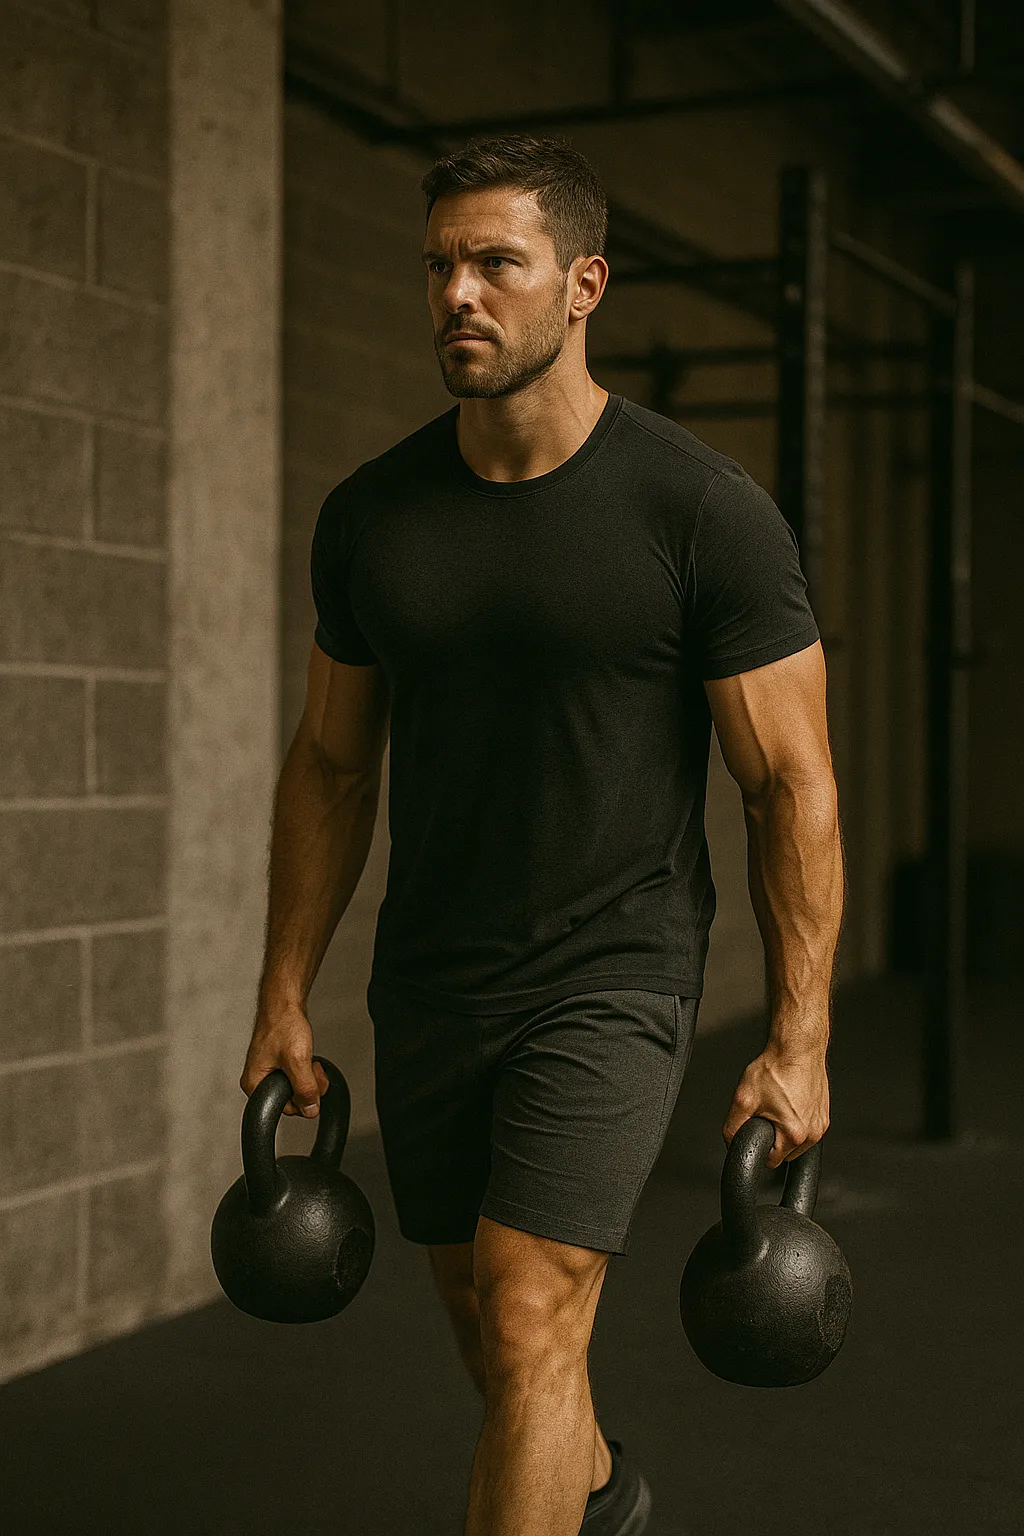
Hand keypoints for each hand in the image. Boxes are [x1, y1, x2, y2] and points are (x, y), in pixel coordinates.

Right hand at [240, 1004, 329, 1117]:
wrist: (284, 1002)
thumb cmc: (282, 1024)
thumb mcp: (298, 1061)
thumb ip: (305, 1088)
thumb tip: (311, 1110)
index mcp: (254, 1084)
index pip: (285, 1109)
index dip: (303, 1098)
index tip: (310, 1082)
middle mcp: (258, 1079)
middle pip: (292, 1098)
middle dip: (308, 1085)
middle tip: (311, 1066)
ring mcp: (268, 1071)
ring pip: (297, 1086)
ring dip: (309, 1075)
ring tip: (309, 1059)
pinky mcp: (278, 1062)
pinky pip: (297, 1074)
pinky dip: (306, 1067)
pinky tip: (306, 1055)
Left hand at [723, 1043, 829, 1167]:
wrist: (797, 1048)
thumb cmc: (776, 1068)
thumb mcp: (744, 1099)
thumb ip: (733, 1127)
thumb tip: (731, 1143)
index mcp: (794, 1134)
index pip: (772, 1161)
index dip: (760, 1148)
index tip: (757, 1132)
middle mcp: (813, 1132)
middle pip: (786, 1153)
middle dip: (774, 1139)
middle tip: (766, 1115)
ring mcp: (821, 1123)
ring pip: (798, 1141)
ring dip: (786, 1131)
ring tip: (778, 1107)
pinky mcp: (825, 1113)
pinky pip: (807, 1127)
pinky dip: (797, 1120)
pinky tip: (789, 1102)